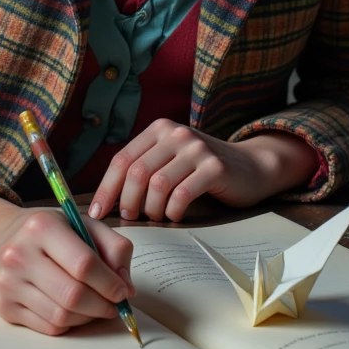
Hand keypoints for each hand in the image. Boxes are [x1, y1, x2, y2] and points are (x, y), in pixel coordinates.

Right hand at [0, 194, 134, 336]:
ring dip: (88, 317)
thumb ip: (112, 247)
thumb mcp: (78, 223)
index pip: (84, 264)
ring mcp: (8, 284)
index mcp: (41, 227)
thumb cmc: (43, 231)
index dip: (110, 283)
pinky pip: (48, 327)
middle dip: (102, 305)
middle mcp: (19, 255)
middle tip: (114, 305)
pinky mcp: (5, 307)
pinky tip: (74, 310)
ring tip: (96, 306)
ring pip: (61, 316)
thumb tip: (126, 288)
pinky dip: (70, 324)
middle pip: (73, 295)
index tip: (123, 291)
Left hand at [87, 120, 322, 223]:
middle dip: (127, 202)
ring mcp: (196, 149)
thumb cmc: (202, 171)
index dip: (106, 188)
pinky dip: (173, 211)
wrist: (252, 167)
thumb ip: (145, 169)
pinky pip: (182, 194)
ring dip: (151, 209)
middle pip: (136, 172)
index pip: (122, 159)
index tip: (97, 213)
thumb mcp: (171, 160)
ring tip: (156, 217)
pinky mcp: (215, 167)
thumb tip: (107, 200)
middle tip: (130, 218)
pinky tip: (175, 215)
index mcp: (159, 130)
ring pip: (157, 184)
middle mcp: (176, 134)